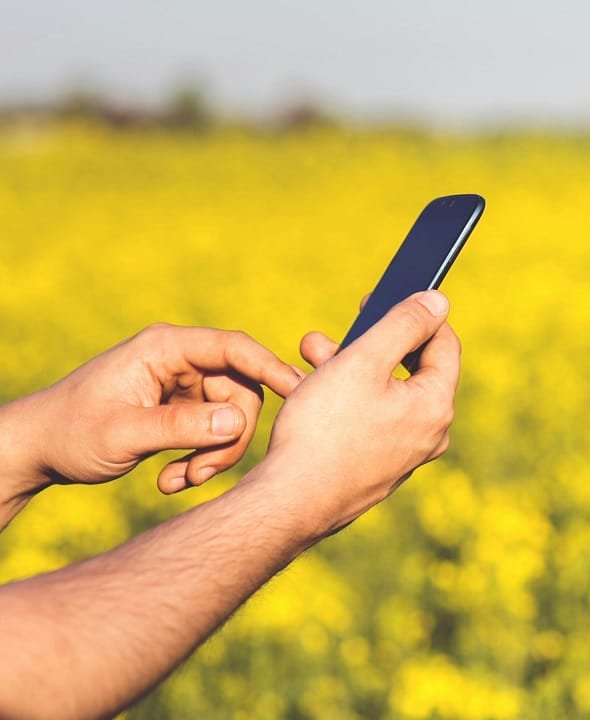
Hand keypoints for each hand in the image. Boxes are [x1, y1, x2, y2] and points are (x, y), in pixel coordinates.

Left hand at [0, 324, 300, 496]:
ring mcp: (182, 386)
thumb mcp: (124, 433)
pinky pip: (213, 434)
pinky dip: (199, 460)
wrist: (35, 452)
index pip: (234, 349)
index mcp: (165, 349)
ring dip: (212, 456)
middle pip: (240, 392)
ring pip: (231, 419)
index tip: (300, 395)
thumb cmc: (69, 433)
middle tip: (201, 474)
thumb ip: (182, 427)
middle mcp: (180, 361)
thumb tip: (240, 423)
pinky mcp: (181, 411)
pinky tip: (169, 481)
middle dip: (228, 438)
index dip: (271, 369)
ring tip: (177, 482)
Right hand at [254, 290, 459, 538]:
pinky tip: (309, 391)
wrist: (289, 502)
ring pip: (382, 394)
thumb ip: (404, 324)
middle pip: (408, 369)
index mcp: (436, 406)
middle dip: (368, 342)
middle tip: (330, 332)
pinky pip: (368, 421)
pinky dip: (344, 399)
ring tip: (307, 354)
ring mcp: (403, 455)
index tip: (381, 297)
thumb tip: (438, 301)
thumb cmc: (324, 430)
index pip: (444, 345)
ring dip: (347, 367)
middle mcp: (429, 434)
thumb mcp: (363, 361)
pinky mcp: (377, 469)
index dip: (416, 314)